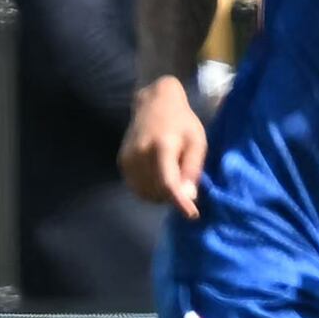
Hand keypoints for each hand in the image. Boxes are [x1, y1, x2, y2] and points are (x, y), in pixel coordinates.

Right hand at [122, 75, 206, 215]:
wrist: (153, 102)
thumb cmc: (181, 122)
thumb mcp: (197, 141)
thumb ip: (192, 169)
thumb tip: (188, 197)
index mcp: (162, 146)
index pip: (168, 182)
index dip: (179, 202)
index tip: (191, 214)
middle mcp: (140, 154)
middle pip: (157, 192)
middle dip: (173, 196)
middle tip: (184, 184)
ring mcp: (127, 159)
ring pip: (146, 193)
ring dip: (161, 195)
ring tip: (171, 177)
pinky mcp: (122, 162)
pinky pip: (137, 188)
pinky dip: (150, 189)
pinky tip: (158, 175)